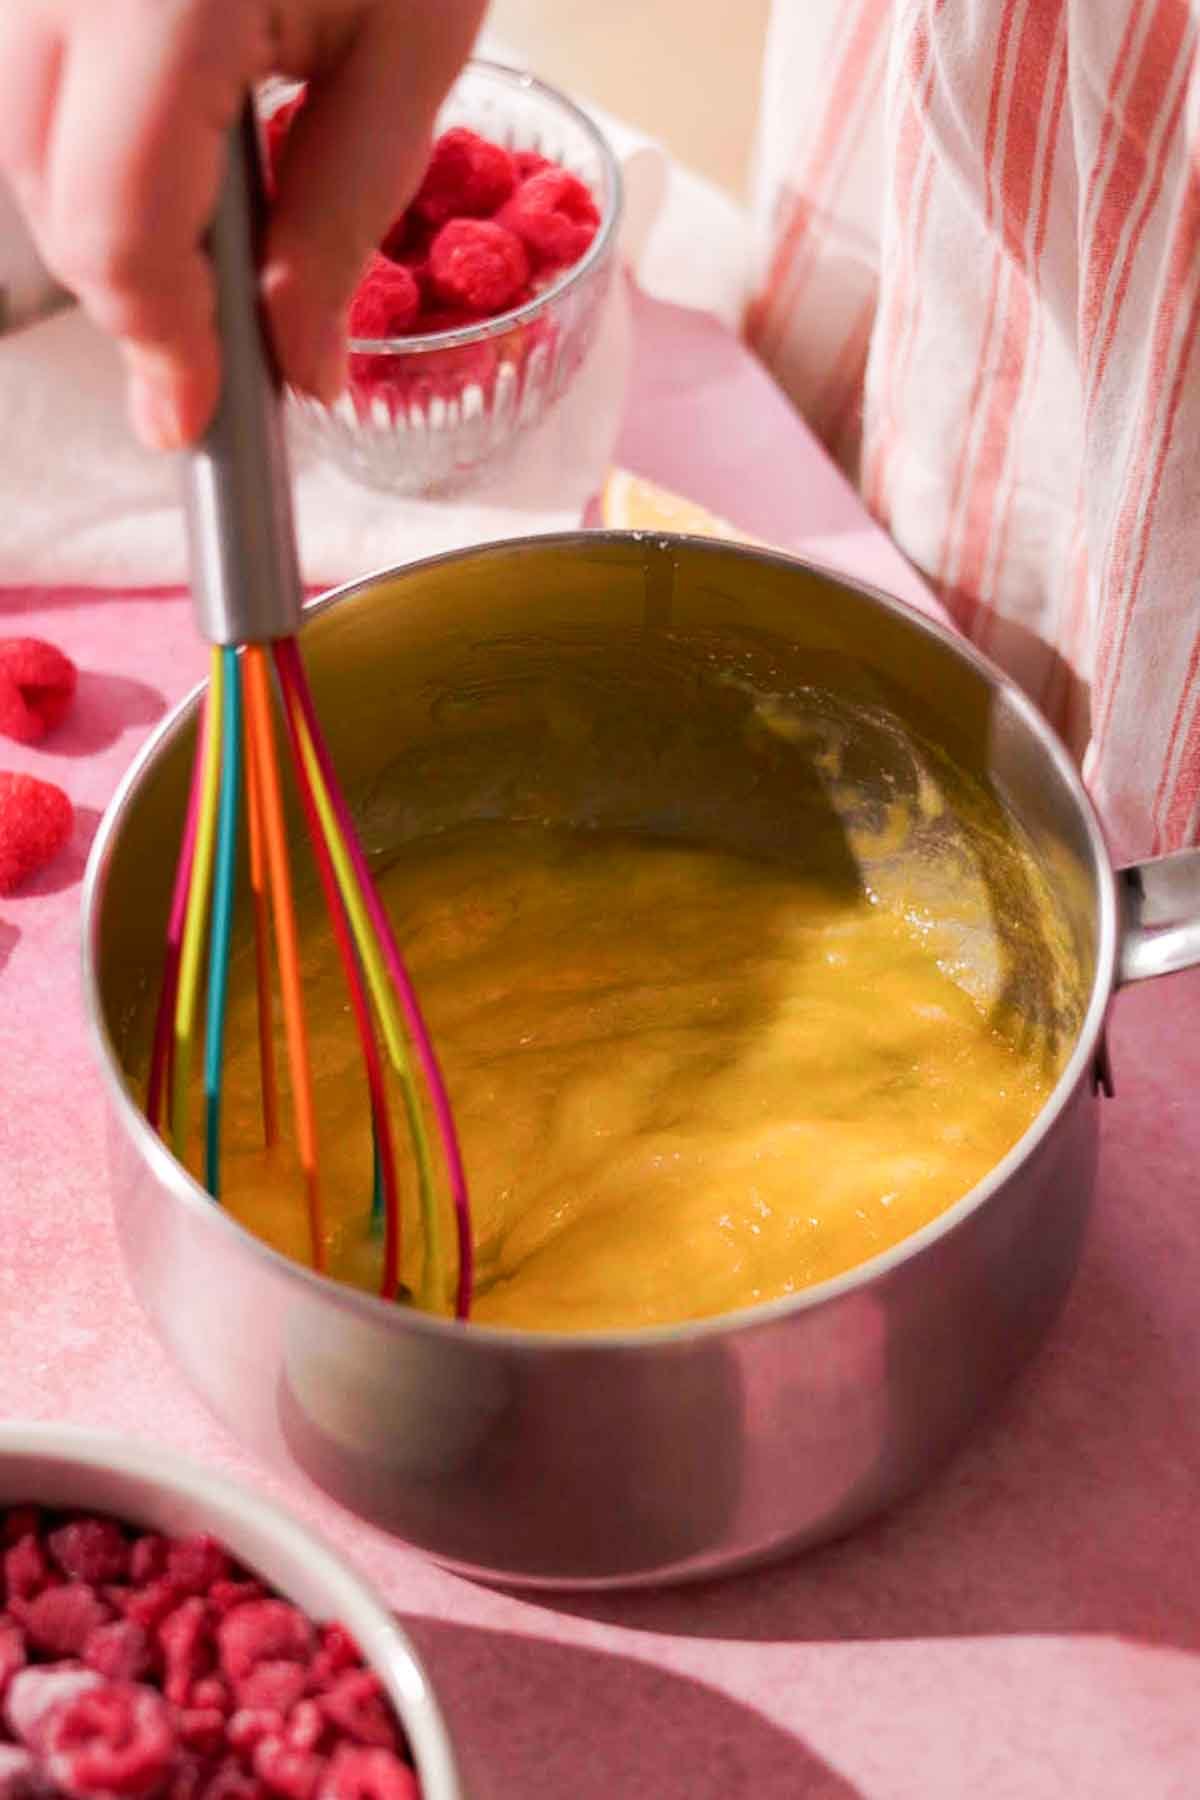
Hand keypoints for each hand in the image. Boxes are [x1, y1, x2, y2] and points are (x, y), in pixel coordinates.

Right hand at [0, 0, 485, 447]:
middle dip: (140, 300)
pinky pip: (34, 89)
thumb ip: (344, 219)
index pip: (122, 227)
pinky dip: (98, 155)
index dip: (160, 344)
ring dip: (116, 233)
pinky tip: (184, 157)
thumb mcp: (412, 50)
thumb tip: (297, 369)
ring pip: (29, 152)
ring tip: (217, 247)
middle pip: (57, 204)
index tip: (197, 418)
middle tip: (222, 355)